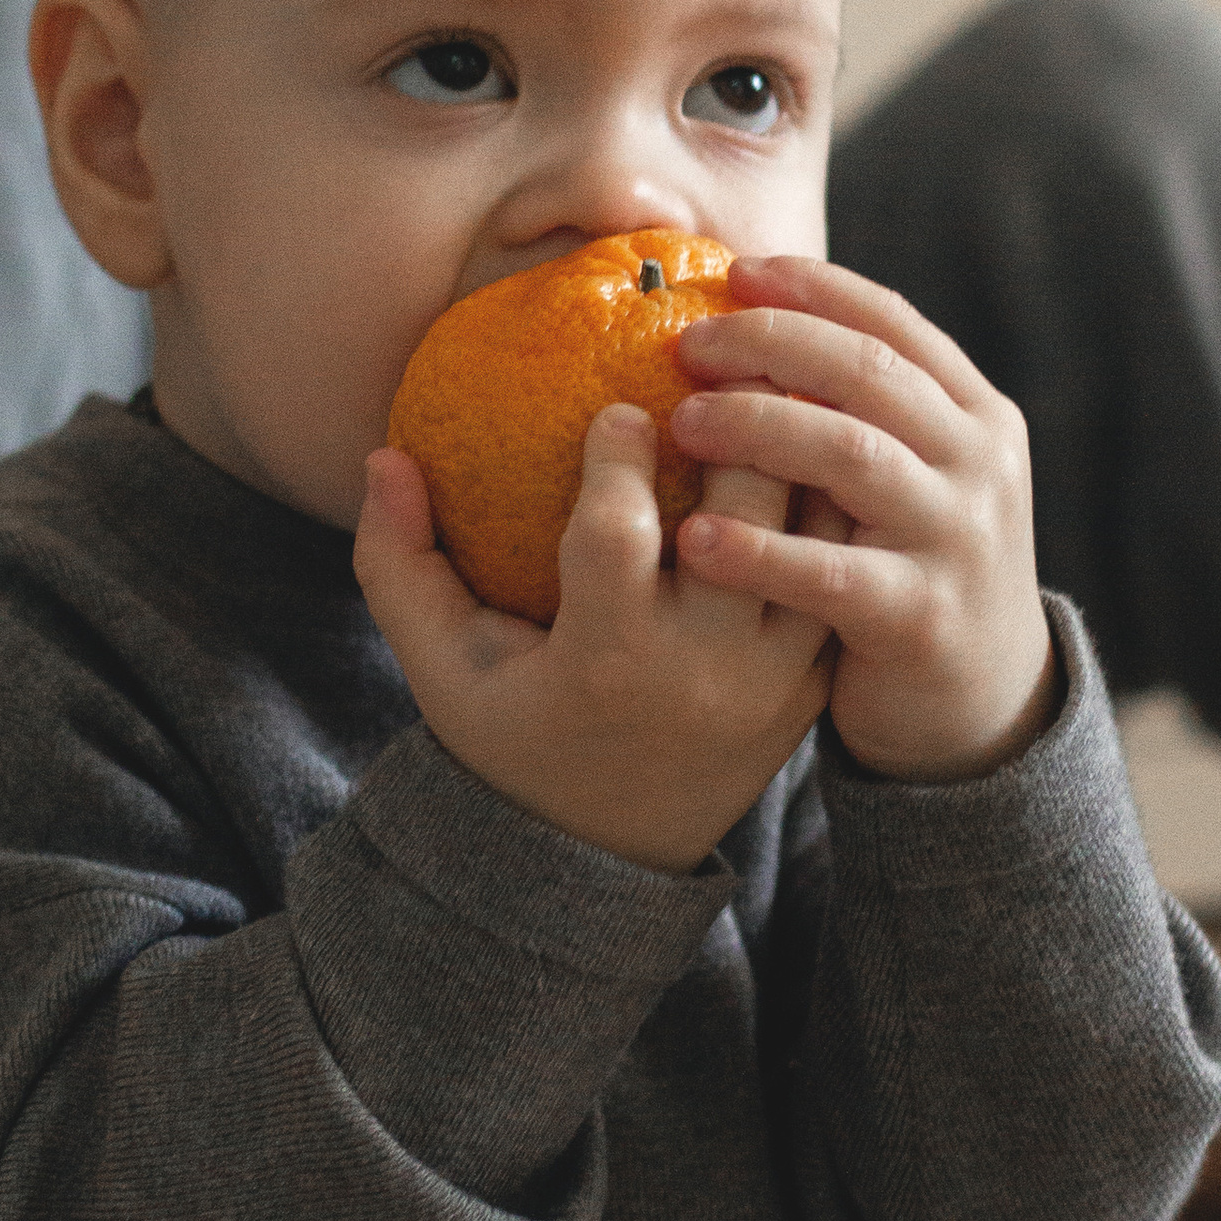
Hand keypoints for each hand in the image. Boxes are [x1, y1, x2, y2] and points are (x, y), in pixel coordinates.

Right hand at [354, 410, 831, 871]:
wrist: (603, 858)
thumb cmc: (510, 738)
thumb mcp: (441, 668)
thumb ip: (400, 564)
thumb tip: (383, 454)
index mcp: (606, 659)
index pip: (619, 531)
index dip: (619, 454)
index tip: (618, 405)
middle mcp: (701, 670)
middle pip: (744, 518)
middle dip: (739, 428)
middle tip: (725, 362)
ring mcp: (770, 684)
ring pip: (814, 545)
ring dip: (802, 461)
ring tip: (785, 388)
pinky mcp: (810, 690)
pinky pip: (837, 582)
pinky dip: (828, 519)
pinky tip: (813, 458)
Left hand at [665, 255, 1056, 782]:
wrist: (984, 700)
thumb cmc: (915, 567)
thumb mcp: (916, 476)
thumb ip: (865, 412)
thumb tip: (756, 322)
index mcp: (976, 415)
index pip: (892, 323)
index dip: (810, 289)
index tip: (732, 273)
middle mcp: (978, 465)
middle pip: (865, 372)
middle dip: (768, 345)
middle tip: (686, 345)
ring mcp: (956, 538)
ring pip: (850, 454)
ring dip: (756, 428)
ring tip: (682, 425)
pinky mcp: (920, 616)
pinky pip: (828, 572)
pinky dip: (757, 553)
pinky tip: (694, 541)